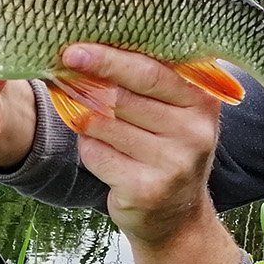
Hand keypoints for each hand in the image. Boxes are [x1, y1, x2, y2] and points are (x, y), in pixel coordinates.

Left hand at [58, 43, 225, 248]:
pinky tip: (100, 151)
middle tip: (61, 73)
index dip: (108, 59)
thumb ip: (149, 79)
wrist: (176, 215)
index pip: (149, 72)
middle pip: (121, 97)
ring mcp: (172, 163)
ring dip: (84, 118)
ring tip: (85, 116)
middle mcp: (194, 132)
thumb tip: (93, 48)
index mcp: (202, 101)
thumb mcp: (174, 110)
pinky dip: (88, 149)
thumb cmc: (166, 149)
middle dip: (85, 84)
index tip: (73, 51)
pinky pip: (96, 154)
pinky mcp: (146, 189)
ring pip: (102, 125)